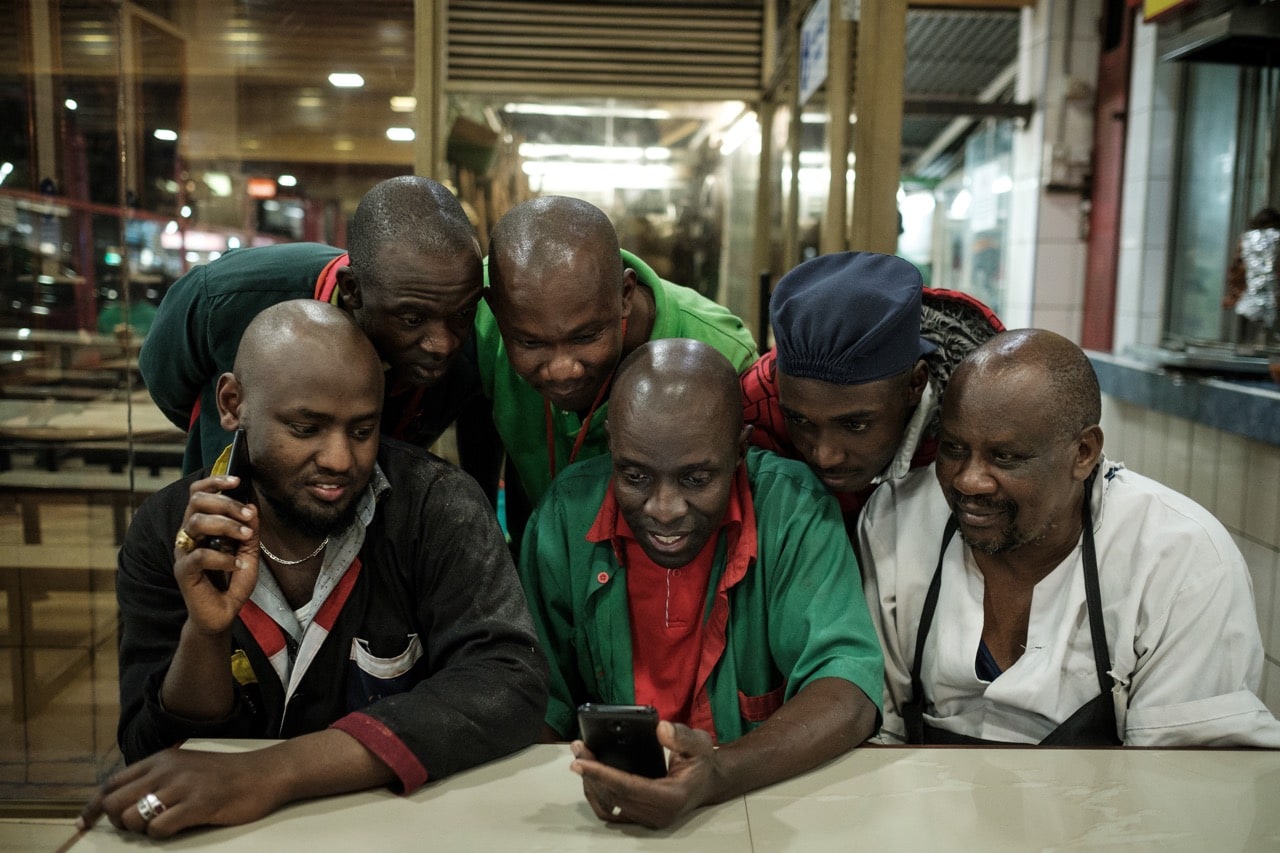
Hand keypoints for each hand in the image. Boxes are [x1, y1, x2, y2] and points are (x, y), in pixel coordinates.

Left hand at [77, 747, 286, 838]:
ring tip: (161, 826)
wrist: (265, 773)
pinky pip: (160, 828)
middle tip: (137, 827)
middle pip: (115, 802)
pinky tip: (177, 828)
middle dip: (118, 821)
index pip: (112, 783)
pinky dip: (161, 835)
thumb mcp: (187, 766)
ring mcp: (182, 787)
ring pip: (133, 817)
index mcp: (161, 760)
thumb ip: (158, 777)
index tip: (83, 824)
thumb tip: (128, 801)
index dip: (94, 807)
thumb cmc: (226, 775)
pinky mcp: (198, 805)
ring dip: (141, 830)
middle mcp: (166, 770)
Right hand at [175, 475, 258, 634]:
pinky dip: (222, 557)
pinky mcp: (183, 571)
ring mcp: (184, 553)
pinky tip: (236, 564)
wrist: (222, 614)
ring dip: (226, 525)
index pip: (197, 494)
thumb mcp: (248, 553)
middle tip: (248, 515)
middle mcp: (189, 535)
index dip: (213, 482)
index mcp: (201, 527)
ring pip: (196, 522)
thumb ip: (249, 532)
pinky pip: (199, 555)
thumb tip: (252, 507)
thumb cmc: (232, 581)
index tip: (236, 481)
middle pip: (196, 502)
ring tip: (245, 536)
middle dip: (226, 503)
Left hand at [570, 720, 723, 829]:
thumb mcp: (700, 743)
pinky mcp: (641, 818)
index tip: (581, 761)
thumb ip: (682, 736)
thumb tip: (660, 729)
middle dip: (591, 774)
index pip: (628, 788)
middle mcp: (658, 815)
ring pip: (609, 806)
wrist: (709, 781)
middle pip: (614, 797)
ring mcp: (649, 820)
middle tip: (578, 750)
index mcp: (672, 798)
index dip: (602, 774)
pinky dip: (598, 794)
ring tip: (581, 759)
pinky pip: (612, 810)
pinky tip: (591, 775)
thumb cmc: (702, 762)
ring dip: (591, 784)